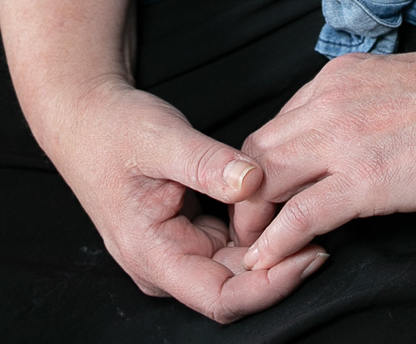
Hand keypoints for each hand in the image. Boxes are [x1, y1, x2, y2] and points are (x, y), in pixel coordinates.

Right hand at [0, 0, 327, 322]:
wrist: (88, 117)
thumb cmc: (117, 129)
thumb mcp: (162, 138)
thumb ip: (207, 163)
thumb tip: (254, 181)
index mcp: (153, 256)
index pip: (220, 298)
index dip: (269, 285)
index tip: (310, 252)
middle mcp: (167, 265)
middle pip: (235, 287)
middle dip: (281, 264)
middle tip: (326, 227)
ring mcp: (178, 251)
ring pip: (238, 268)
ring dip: (274, 247)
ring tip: (313, 214)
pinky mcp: (189, 233)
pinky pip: (232, 244)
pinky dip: (260, 228)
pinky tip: (286, 203)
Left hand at [232, 0, 415, 274]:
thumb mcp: (404, 84)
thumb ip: (369, 106)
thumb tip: (363, 138)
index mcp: (341, 76)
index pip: (279, 123)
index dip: (269, 166)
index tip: (275, 196)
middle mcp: (330, 100)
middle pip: (257, 151)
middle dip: (247, 195)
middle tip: (252, 231)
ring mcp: (343, 139)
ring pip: (264, 181)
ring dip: (252, 221)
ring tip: (253, 252)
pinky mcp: (364, 180)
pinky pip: (298, 216)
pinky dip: (275, 243)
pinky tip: (269, 263)